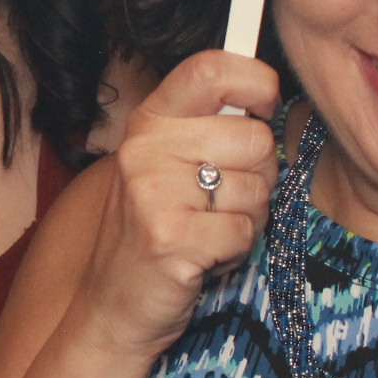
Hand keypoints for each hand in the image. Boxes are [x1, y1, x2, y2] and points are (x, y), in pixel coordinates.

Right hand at [71, 50, 278, 359]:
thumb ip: (207, 127)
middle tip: (222, 200)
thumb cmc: (153, 232)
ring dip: (247, 219)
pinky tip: (203, 257)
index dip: (256, 82)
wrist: (111, 309)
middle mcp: (145, 149)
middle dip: (259, 176)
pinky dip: (235, 251)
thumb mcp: (166, 165)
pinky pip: (245, 232)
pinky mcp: (171, 239)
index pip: (212, 68)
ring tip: (207, 230)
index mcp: (148, 122)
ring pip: (257, 190)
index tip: (263, 108)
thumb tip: (265, 93)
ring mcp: (153, 193)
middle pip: (255, 138)